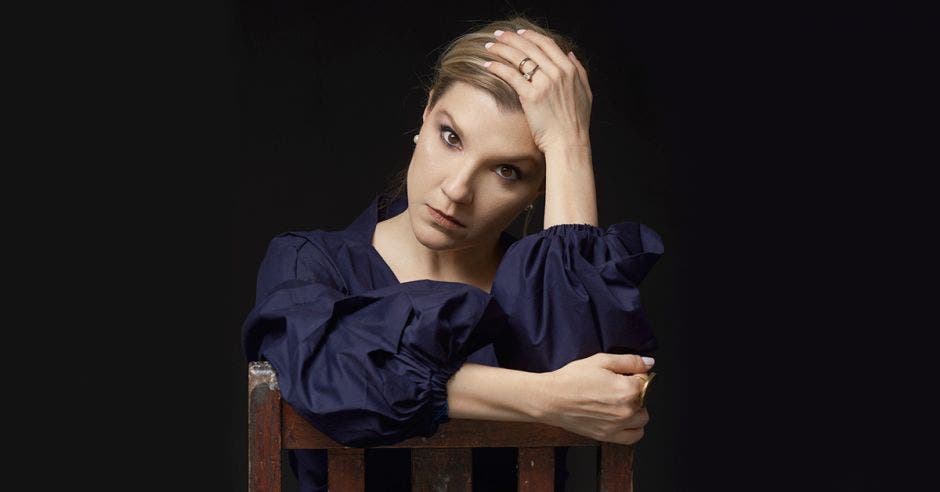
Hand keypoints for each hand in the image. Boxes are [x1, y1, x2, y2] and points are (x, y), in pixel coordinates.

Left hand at [482, 28, 593, 153]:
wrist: (569, 142)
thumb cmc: (576, 122)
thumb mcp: (586, 93)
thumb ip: (580, 71)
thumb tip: (569, 54)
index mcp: (569, 70)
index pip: (547, 44)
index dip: (531, 35)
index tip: (519, 32)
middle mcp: (557, 73)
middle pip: (530, 47)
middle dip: (511, 38)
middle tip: (498, 34)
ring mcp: (544, 84)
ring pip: (519, 58)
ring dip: (502, 48)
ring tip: (490, 45)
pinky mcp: (531, 96)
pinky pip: (511, 75)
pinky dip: (498, 67)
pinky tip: (488, 64)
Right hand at [537, 353, 652, 444]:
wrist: (551, 399)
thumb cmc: (571, 379)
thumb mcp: (600, 361)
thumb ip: (629, 361)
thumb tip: (649, 363)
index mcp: (627, 389)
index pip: (646, 380)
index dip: (634, 374)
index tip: (622, 374)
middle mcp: (626, 410)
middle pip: (645, 400)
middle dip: (636, 392)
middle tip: (617, 386)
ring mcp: (618, 426)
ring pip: (642, 419)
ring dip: (636, 410)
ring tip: (619, 402)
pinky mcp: (608, 436)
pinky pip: (633, 436)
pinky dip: (633, 428)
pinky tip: (623, 419)